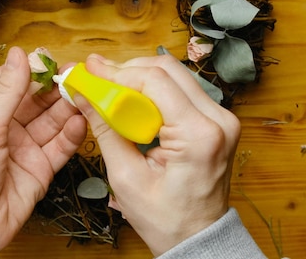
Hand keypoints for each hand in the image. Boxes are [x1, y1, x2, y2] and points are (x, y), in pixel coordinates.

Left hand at [0, 47, 86, 258]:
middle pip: (36, 100)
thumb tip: (20, 54)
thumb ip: (6, 93)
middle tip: (78, 76)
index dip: (31, 69)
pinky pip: (60, 147)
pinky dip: (73, 135)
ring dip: (68, 109)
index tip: (52, 58)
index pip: (11, 82)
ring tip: (86, 96)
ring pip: (52, 121)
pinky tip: (82, 122)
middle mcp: (6, 127)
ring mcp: (25, 147)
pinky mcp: (41, 168)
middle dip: (56, 88)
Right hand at [78, 53, 240, 256]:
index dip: (119, 72)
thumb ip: (105, 130)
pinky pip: (184, 90)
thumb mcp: (126, 177)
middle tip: (97, 74)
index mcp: (199, 135)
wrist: (198, 237)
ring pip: (177, 75)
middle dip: (128, 69)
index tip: (91, 70)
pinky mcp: (218, 120)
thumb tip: (83, 95)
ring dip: (141, 76)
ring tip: (111, 84)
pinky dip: (156, 88)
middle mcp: (219, 119)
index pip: (157, 82)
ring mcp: (223, 117)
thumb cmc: (165, 218)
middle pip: (169, 70)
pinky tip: (133, 95)